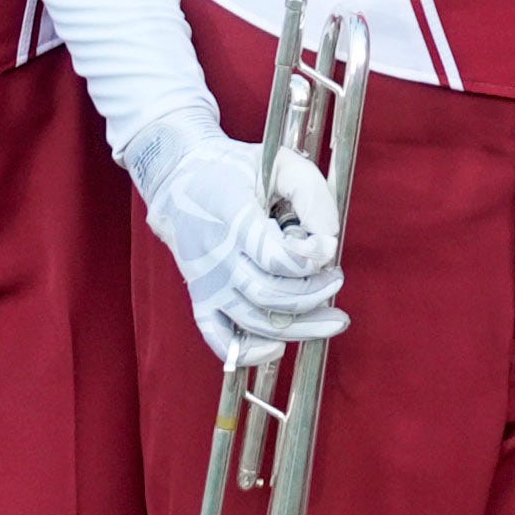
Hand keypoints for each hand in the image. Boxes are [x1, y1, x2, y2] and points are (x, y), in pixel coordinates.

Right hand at [137, 116, 346, 365]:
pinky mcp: (202, 297)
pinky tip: (278, 347)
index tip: (328, 247)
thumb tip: (328, 240)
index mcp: (232, 217)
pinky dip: (249, 352)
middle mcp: (216, 256)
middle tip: (335, 278)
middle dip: (313, 294)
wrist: (179, 180)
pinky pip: (220, 340)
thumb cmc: (236, 170)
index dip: (309, 260)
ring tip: (334, 319)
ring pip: (255, 322)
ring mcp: (207, 282)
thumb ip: (311, 194)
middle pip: (270, 295)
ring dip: (301, 326)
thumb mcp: (280, 162)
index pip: (274, 257)